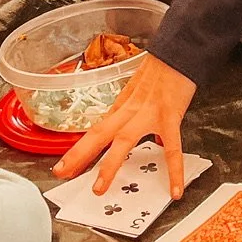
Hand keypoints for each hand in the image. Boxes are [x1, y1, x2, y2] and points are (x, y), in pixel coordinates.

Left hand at [51, 53, 195, 199]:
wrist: (179, 50)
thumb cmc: (162, 68)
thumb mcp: (139, 87)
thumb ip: (132, 108)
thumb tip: (127, 126)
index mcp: (124, 105)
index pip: (97, 129)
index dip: (78, 148)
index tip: (63, 165)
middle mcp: (131, 110)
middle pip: (100, 134)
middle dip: (79, 155)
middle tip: (62, 173)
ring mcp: (149, 113)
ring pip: (124, 140)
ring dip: (110, 164)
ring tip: (99, 187)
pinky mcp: (169, 116)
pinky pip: (172, 148)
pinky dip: (174, 171)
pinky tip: (175, 190)